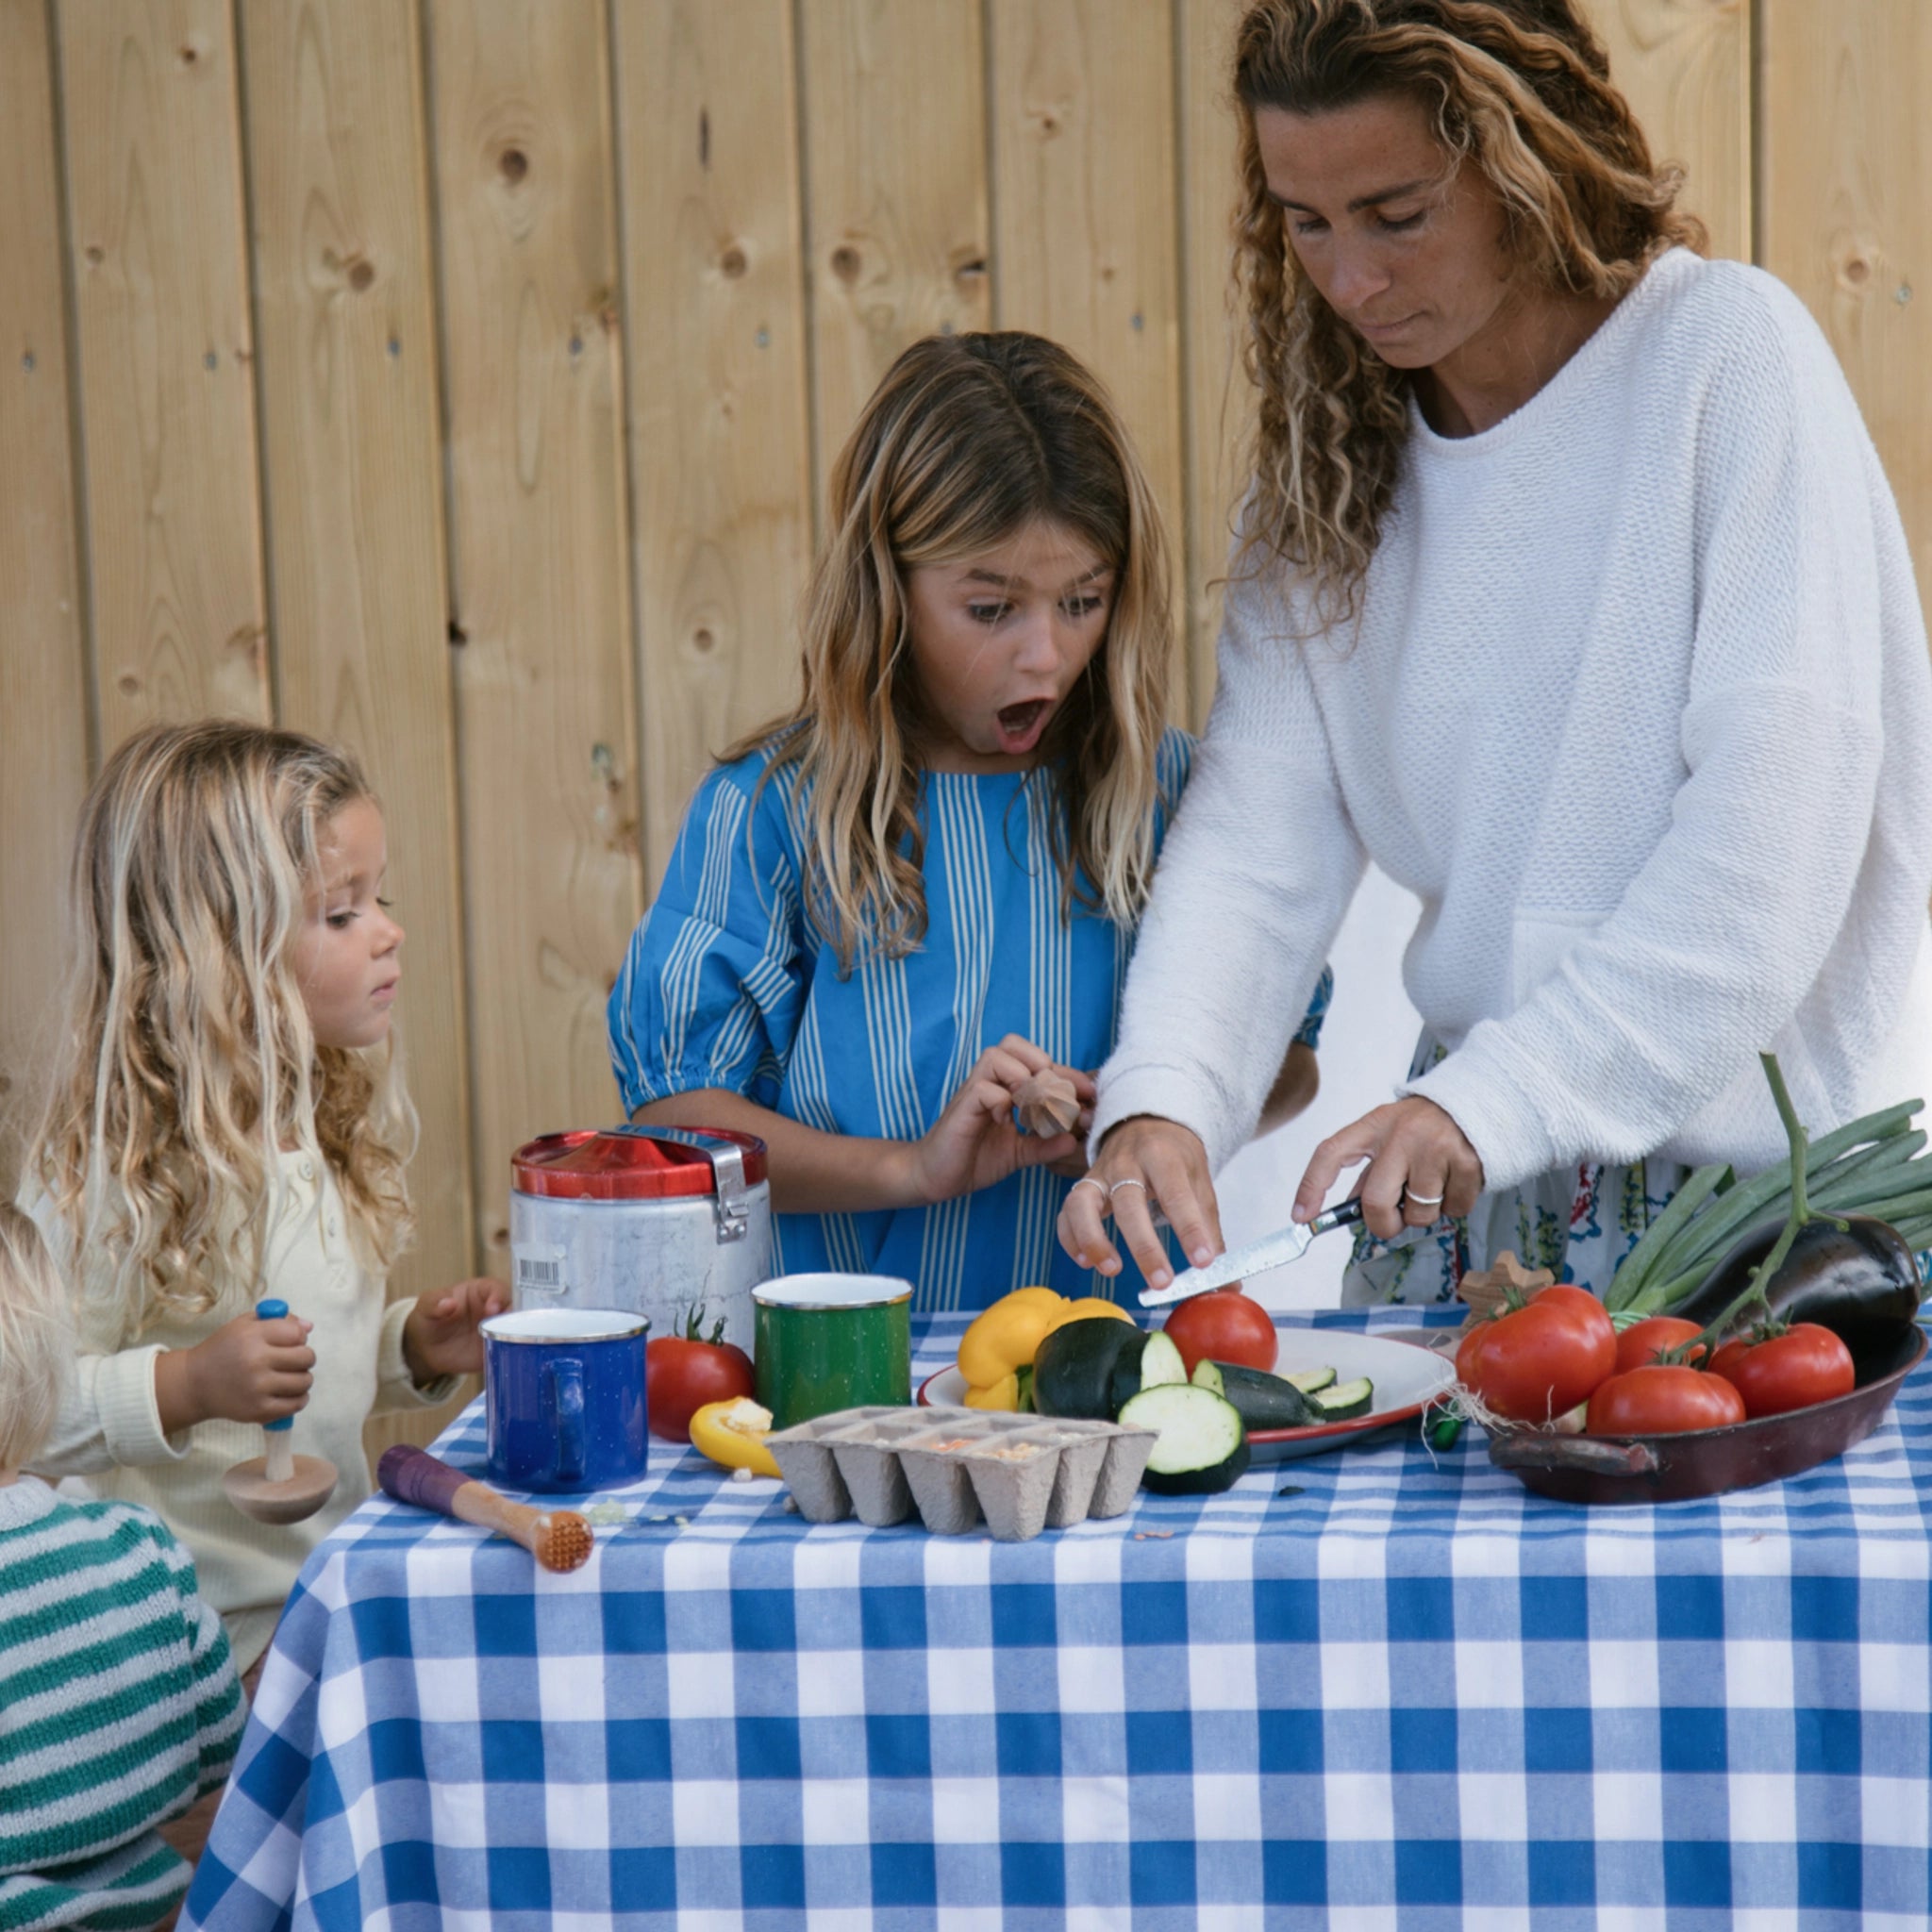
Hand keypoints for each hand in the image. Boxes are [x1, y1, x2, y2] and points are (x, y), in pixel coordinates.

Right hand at [158, 1310, 315, 1432]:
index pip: (298, 1334)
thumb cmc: (223, 1350)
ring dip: (303, 1378)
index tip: (291, 1341)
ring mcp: (258, 1388)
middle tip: (293, 1360)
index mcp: (252, 1336)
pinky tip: (288, 1392)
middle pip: (306, 1357)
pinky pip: (296, 1404)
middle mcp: (256, 1362)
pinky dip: (299, 1398)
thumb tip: (309, 1327)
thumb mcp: (244, 1325)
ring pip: (305, 1382)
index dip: (299, 1337)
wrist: (194, 1384)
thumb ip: (278, 1320)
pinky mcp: (259, 1411)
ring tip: (289, 1376)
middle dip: (304, 1357)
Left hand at [403, 1277, 509, 1382]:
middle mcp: (493, 1310)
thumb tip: (449, 1303)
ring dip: (514, 1336)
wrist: (426, 1348)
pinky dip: (510, 1354)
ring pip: (516, 1330)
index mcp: (480, 1292)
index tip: (492, 1309)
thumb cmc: (429, 1318)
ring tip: (506, 1344)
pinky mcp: (496, 1350)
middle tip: (503, 1329)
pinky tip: (505, 1359)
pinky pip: (509, 1351)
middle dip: (512, 1318)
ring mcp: (497, 1330)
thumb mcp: (426, 1306)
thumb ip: (435, 1302)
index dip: (498, 1297)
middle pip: (513, 1309)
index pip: (497, 1289)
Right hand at [901, 1038, 1094, 1205]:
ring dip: (1023, 1078)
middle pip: (1014, 1044)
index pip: (1037, 1062)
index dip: (1066, 1073)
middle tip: (1062, 1099)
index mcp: (1005, 1086)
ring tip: (1034, 1108)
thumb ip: (1044, 1145)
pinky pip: (983, 1087)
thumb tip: (1073, 1140)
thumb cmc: (975, 1159)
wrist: (936, 1177)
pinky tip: (1007, 1121)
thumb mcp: (1019, 1153)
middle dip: (1046, 1067)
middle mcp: (989, 1081)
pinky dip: (1002, 1100)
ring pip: (998, 1056)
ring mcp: (973, 1091)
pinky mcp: (962, 1106)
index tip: (1089, 1095)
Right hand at [1055, 1115, 1223, 1294]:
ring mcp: (1099, 1173)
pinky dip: (1070, 1238)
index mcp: (1164, 1157)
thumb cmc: (1176, 1159)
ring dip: (1093, 1239)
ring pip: (1083, 1203)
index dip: (1190, 1229)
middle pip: (1129, 1202)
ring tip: (1112, 1270)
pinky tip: (1085, 1262)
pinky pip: (1066, 1212)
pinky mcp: (1082, 1185)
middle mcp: (1127, 1163)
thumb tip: (1228, 1284)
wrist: (1146, 1122)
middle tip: (1161, 1282)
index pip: (1177, 1194)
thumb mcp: (1199, 1183)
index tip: (1204, 1263)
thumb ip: (1208, 1232)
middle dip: (1144, 1246)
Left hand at [1294, 1096, 1483, 1239]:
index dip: (1311, 1187)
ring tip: (1434, 1185)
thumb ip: (1371, 1170)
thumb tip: (1350, 1212)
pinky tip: (1456, 1181)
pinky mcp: (1465, 1162)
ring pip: (1418, 1213)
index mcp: (1373, 1126)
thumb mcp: (1390, 1136)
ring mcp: (1433, 1148)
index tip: (1301, 1216)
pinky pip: (1454, 1210)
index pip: (1330, 1153)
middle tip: (1394, 1221)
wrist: (1477, 1102)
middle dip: (1383, 1224)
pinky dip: (1455, 1206)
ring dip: (1424, 1213)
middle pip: (1375, 1202)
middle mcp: (1400, 1135)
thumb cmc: (1425, 1127)